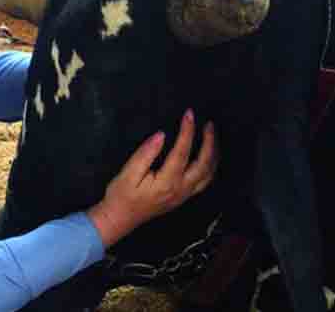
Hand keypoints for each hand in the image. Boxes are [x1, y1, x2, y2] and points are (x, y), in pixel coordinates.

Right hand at [86, 109, 216, 246]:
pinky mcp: (183, 197)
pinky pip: (205, 181)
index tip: (189, 114)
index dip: (187, 131)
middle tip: (209, 123)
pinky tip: (209, 156)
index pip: (182, 152)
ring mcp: (184, 195)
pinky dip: (211, 166)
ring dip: (214, 154)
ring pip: (208, 174)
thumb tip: (161, 135)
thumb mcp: (127, 173)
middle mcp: (180, 189)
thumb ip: (145, 154)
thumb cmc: (121, 195)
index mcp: (167, 182)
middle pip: (203, 163)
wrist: (120, 219)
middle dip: (209, 141)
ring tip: (213, 136)